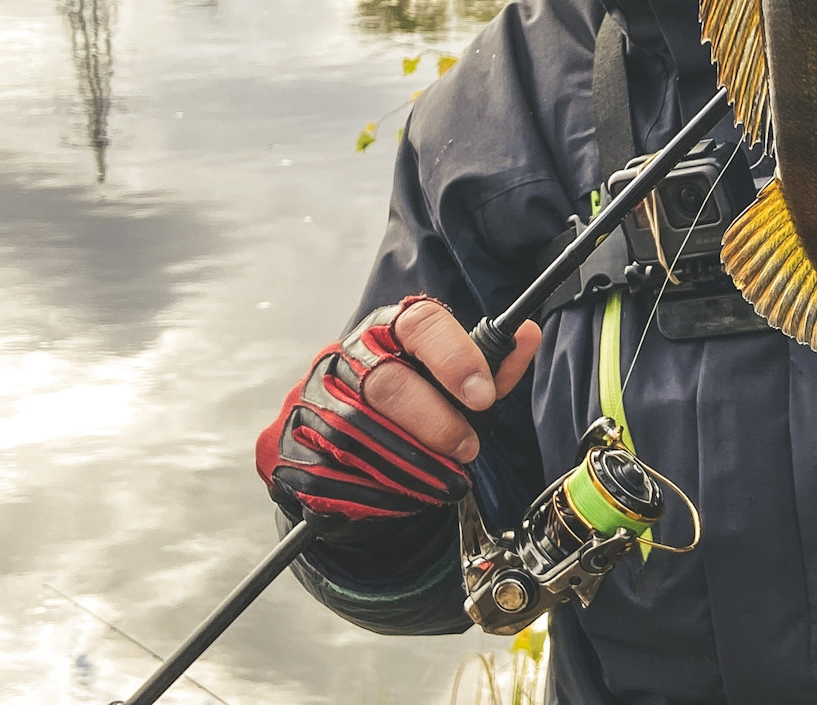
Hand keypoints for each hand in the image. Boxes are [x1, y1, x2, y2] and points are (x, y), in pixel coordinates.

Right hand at [256, 295, 542, 520]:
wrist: (351, 462)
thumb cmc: (414, 414)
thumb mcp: (458, 389)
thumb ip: (491, 367)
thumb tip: (527, 334)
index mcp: (390, 330)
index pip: (421, 323)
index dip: (455, 358)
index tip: (484, 396)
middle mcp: (346, 357)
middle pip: (390, 382)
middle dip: (438, 423)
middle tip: (468, 449)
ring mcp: (311, 399)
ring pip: (363, 431)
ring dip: (413, 463)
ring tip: (442, 478)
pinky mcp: (288, 445)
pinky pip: (334, 469)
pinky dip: (376, 489)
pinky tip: (399, 492)